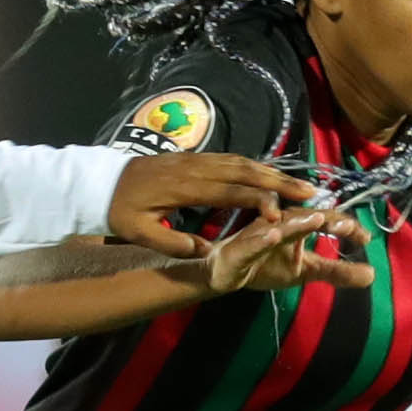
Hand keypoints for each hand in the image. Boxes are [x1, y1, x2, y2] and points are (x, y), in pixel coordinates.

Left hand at [108, 153, 308, 256]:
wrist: (101, 180)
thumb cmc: (119, 210)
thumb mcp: (139, 232)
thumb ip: (171, 243)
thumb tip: (205, 252)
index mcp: (185, 188)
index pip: (230, 192)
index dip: (258, 203)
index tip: (281, 217)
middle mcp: (196, 168)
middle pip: (245, 172)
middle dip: (279, 183)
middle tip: (310, 193)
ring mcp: (197, 160)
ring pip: (242, 162)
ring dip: (272, 173)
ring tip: (299, 184)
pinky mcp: (195, 158)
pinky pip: (231, 159)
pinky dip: (255, 166)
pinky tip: (270, 175)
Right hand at [196, 209, 371, 296]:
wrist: (223, 272)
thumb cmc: (266, 265)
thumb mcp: (306, 271)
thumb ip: (336, 272)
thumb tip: (372, 274)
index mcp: (296, 226)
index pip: (325, 220)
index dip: (346, 226)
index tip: (366, 238)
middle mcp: (279, 223)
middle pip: (304, 216)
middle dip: (326, 218)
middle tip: (347, 224)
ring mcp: (259, 234)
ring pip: (280, 226)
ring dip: (298, 222)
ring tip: (317, 219)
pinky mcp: (240, 249)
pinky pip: (251, 243)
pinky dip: (261, 239)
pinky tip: (273, 236)